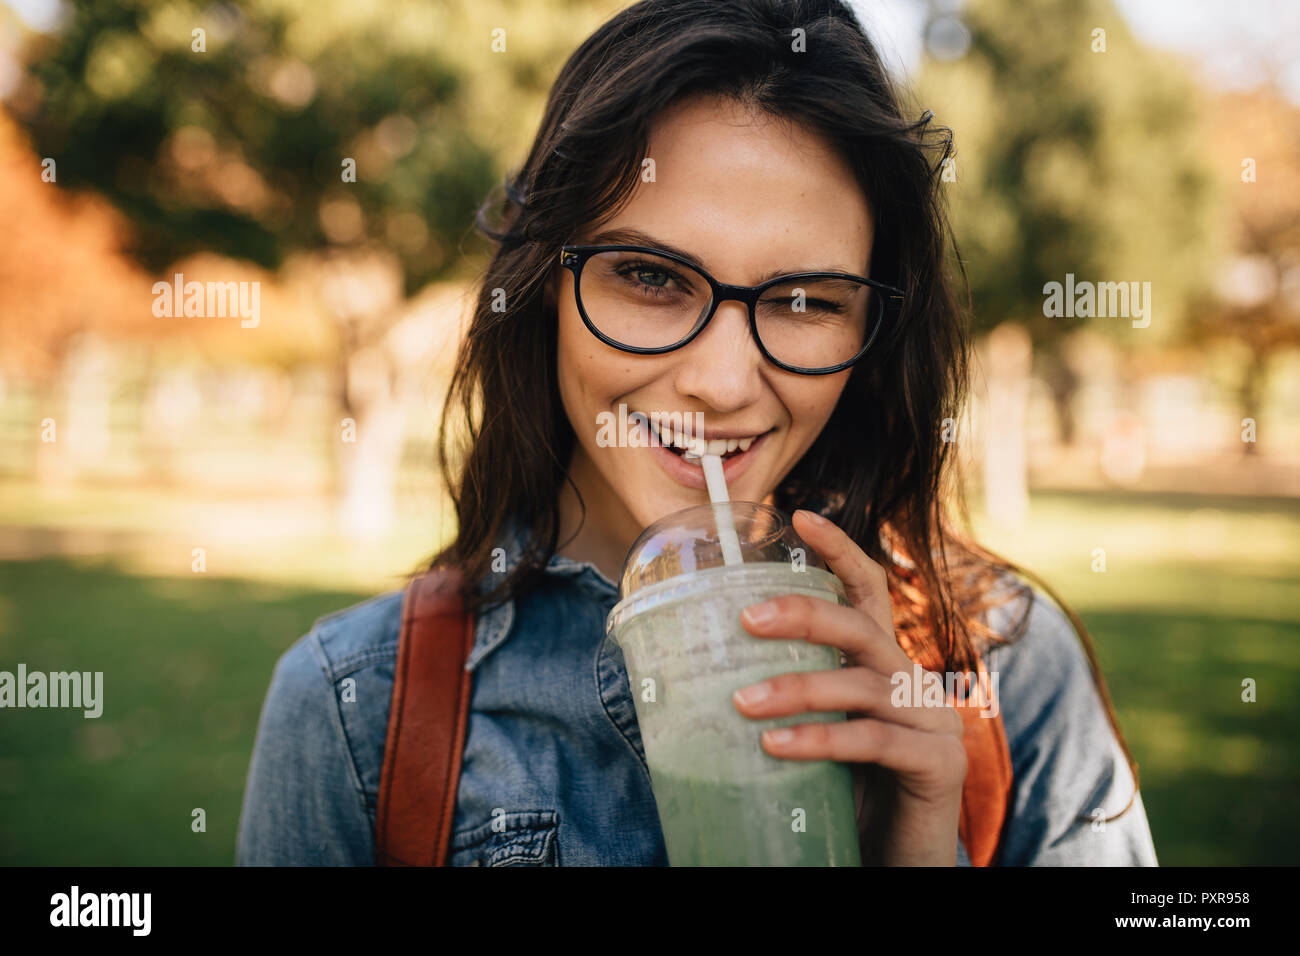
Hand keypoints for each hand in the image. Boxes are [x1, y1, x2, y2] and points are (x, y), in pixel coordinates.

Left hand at [732, 509, 966, 865]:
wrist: (897, 861)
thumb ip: (785, 701)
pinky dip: (822, 740)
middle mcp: (911, 682)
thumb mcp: (813, 735)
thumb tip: (701, 678)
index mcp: (880, 666)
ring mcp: (932, 721)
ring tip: (743, 703)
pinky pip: (875, 741)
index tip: (799, 516)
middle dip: (804, 613)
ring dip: (798, 689)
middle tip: (746, 620)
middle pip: (861, 627)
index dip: (839, 550)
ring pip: (863, 685)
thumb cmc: (846, 794)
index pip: (868, 592)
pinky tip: (778, 747)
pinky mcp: (937, 765)